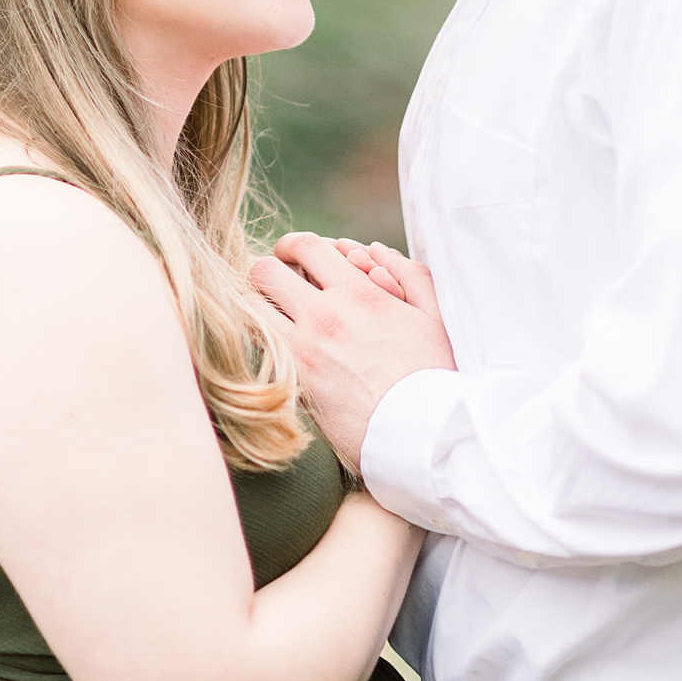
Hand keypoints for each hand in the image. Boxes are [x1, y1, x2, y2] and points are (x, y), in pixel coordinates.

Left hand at [250, 233, 455, 474]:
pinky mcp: (294, 382)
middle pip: (265, 270)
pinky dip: (256, 338)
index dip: (293, 246)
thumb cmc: (430, 376)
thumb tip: (375, 250)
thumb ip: (408, 274)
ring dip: (253, 306)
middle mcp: (325, 315)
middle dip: (265, 272)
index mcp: (358, 293)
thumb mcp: (432, 316)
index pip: (305, 245)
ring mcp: (305, 348)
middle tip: (273, 287)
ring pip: (249, 307)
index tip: (293, 258)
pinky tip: (269, 345)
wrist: (420, 435)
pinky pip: (256, 345)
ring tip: (267, 315)